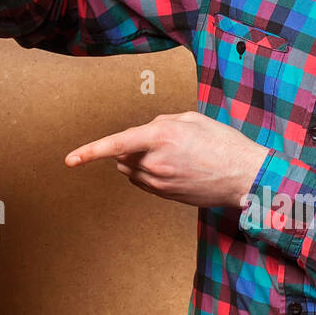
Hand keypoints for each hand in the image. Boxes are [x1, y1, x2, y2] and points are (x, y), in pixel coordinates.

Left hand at [64, 111, 270, 207]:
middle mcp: (155, 162)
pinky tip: (174, 168)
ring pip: (131, 172)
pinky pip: (144, 183)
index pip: (115, 144)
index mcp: (160, 137)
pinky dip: (148, 174)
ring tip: (174, 155)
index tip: (70, 160)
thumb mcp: (192, 118)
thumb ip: (161, 122)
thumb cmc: (223, 143)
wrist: (245, 176)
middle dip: (129, 149)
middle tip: (161, 142)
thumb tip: (146, 131)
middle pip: (121, 158)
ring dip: (139, 162)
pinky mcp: (166, 196)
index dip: (89, 151)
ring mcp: (160, 183)